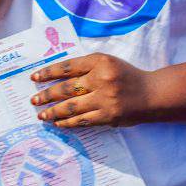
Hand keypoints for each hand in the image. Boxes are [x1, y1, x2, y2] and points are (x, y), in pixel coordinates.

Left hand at [30, 52, 159, 127]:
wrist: (152, 94)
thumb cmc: (126, 75)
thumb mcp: (107, 62)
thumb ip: (85, 66)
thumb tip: (55, 76)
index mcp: (99, 61)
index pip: (66, 67)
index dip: (48, 72)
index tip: (34, 78)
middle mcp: (101, 79)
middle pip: (66, 88)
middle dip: (46, 95)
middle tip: (33, 100)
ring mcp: (105, 99)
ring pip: (72, 106)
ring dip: (54, 111)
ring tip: (42, 115)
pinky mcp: (109, 116)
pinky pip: (83, 120)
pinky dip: (69, 122)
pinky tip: (59, 123)